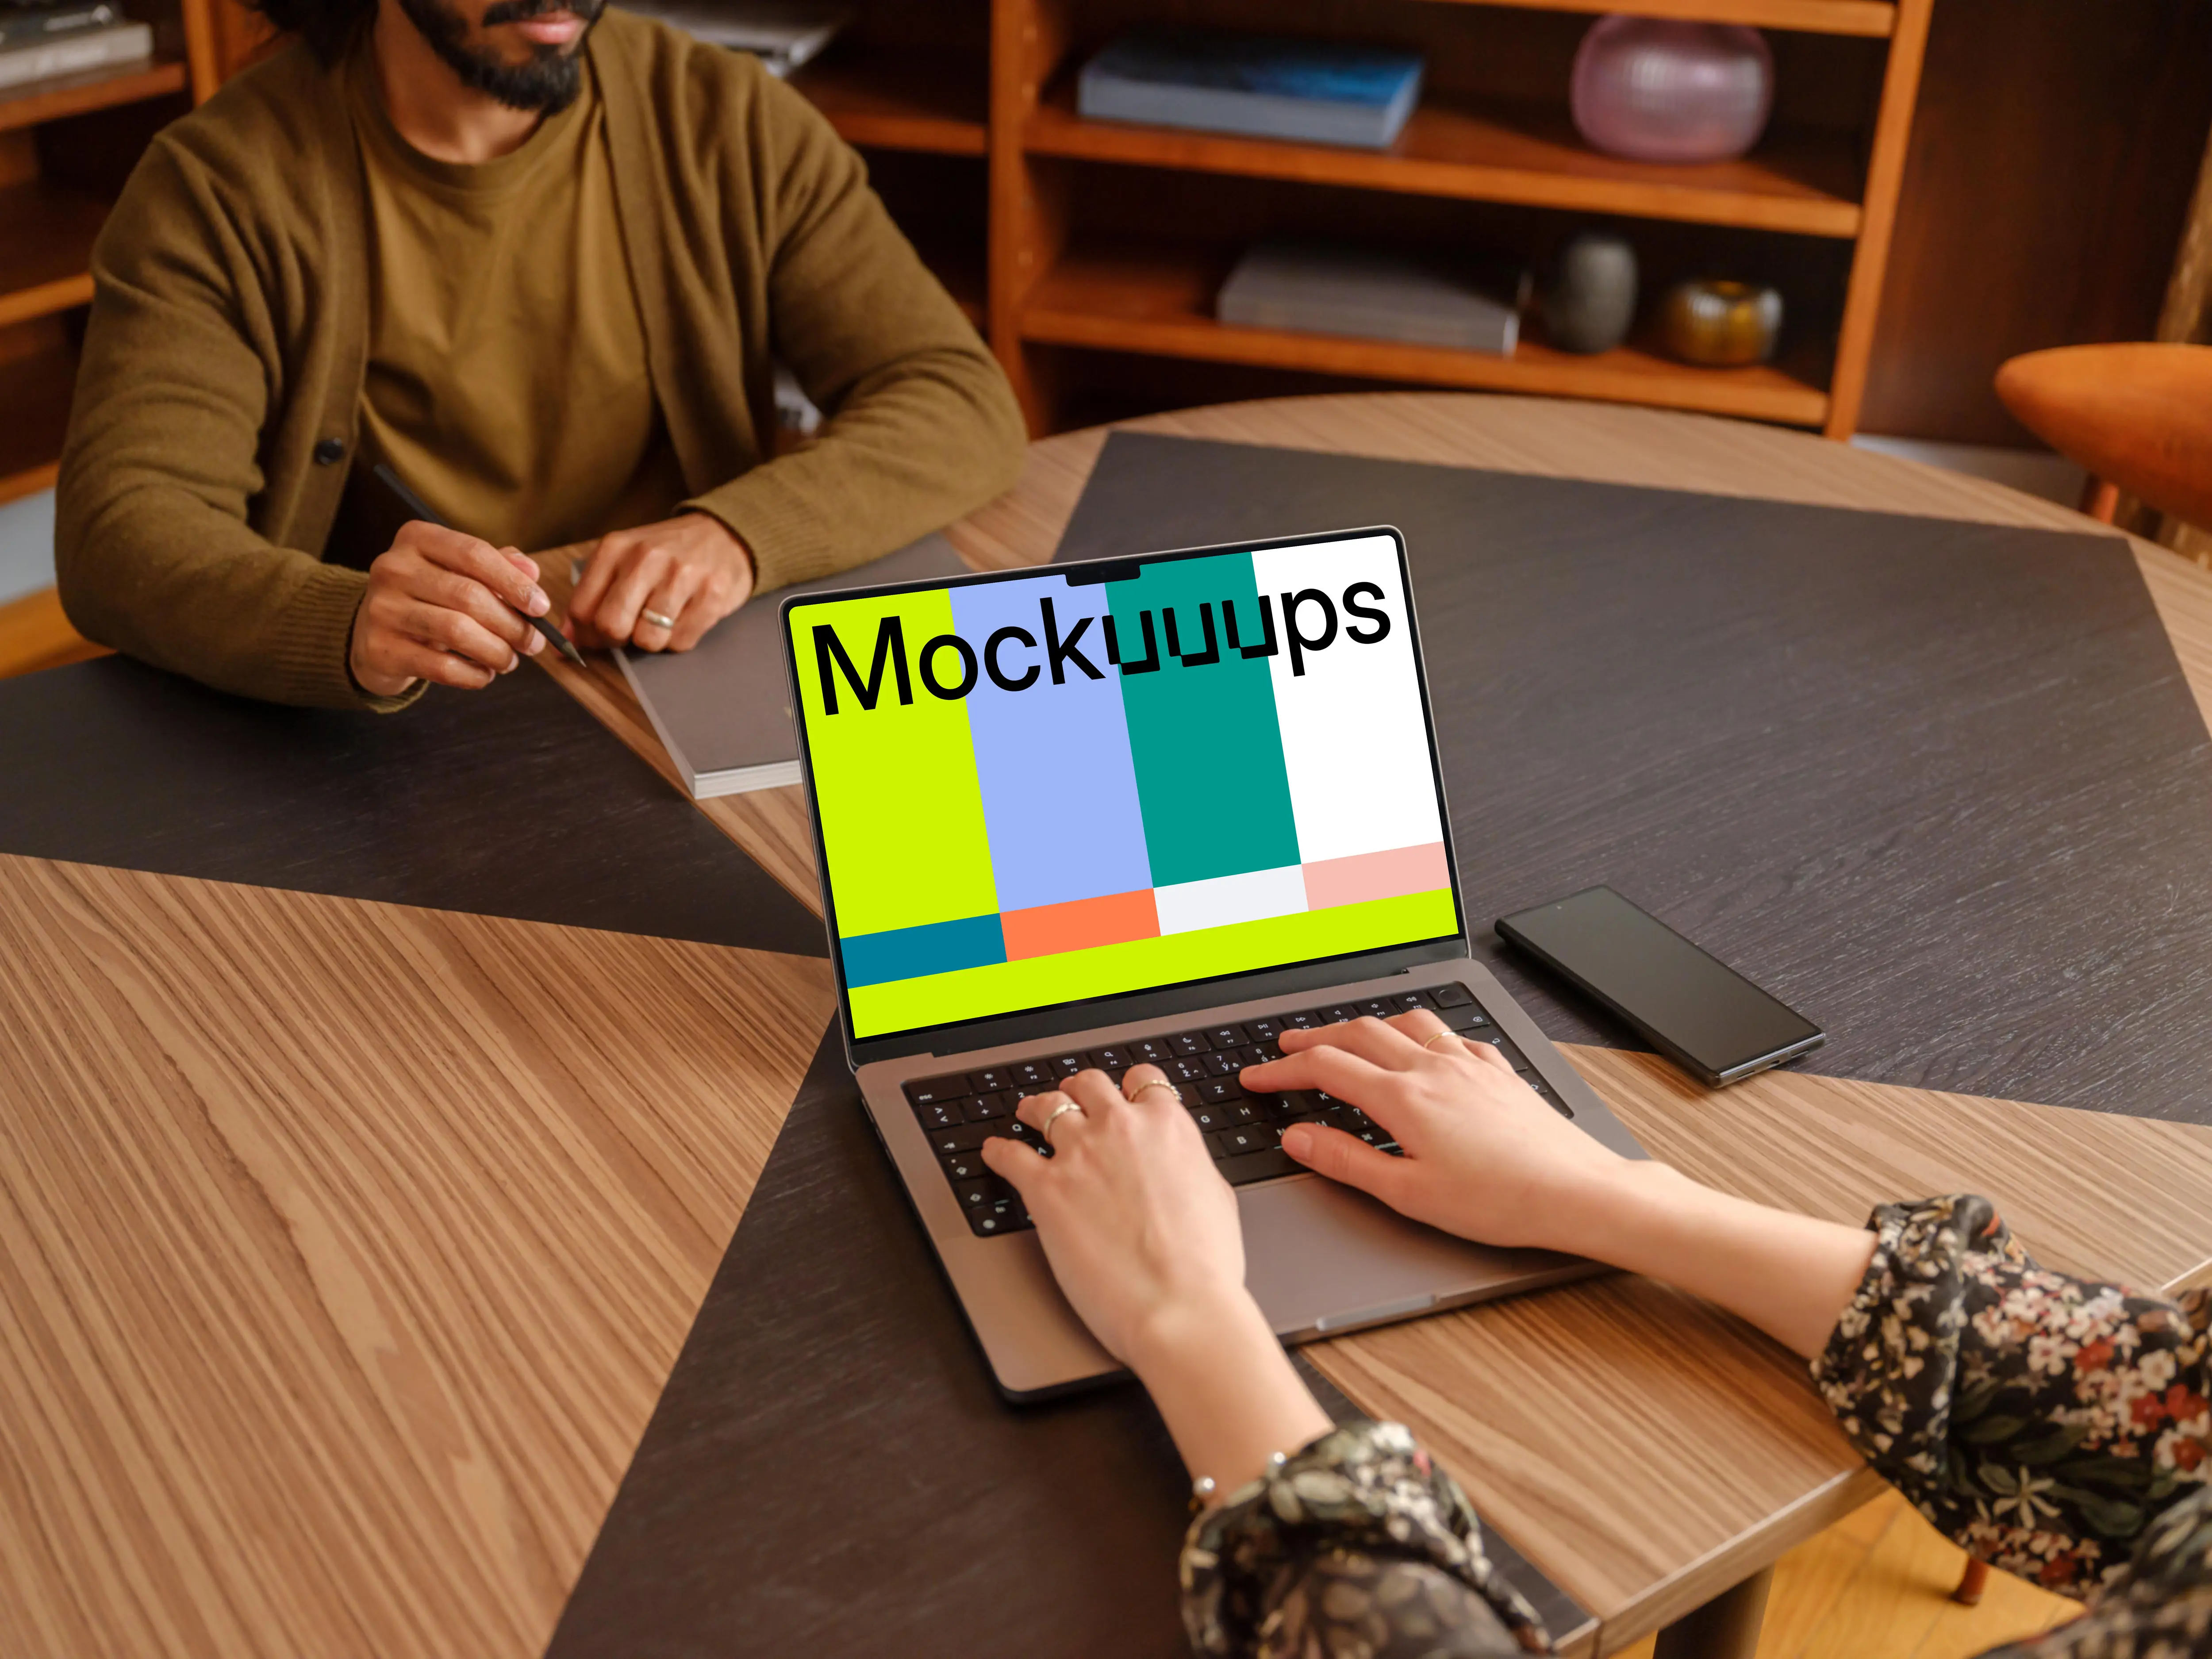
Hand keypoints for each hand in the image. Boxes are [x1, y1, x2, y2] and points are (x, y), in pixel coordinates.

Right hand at [349, 520, 548, 697]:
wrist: (371, 633)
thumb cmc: (427, 598)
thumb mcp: (457, 573)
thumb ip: (497, 566)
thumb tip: (532, 573)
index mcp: (416, 539)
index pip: (475, 554)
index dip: (514, 582)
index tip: (541, 607)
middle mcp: (393, 568)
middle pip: (470, 595)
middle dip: (513, 624)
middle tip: (533, 643)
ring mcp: (382, 608)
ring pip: (457, 631)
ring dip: (496, 651)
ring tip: (510, 660)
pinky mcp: (381, 649)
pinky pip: (441, 666)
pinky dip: (473, 675)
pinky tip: (484, 674)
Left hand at [566, 512, 754, 652]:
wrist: (724, 535)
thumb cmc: (668, 554)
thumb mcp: (624, 559)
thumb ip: (592, 595)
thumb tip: (566, 640)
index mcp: (615, 548)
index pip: (582, 609)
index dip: (586, 634)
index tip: (598, 636)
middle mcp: (646, 558)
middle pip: (611, 626)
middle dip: (619, 639)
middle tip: (632, 630)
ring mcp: (681, 575)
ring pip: (648, 640)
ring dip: (653, 641)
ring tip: (663, 621)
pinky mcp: (711, 594)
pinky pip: (681, 642)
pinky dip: (680, 640)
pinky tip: (685, 617)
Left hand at [983, 1065, 1331, 1497]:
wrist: (1178, 1305)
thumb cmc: (1205, 1265)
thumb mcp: (1215, 1196)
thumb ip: (1188, 1165)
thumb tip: (1178, 1163)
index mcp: (1168, 1127)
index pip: (1142, 1080)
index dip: (1127, 1087)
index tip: (1119, 1095)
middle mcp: (1122, 1128)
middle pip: (1089, 1085)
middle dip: (1078, 1092)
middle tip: (1070, 1102)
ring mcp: (1081, 1154)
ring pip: (1046, 1106)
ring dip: (1035, 1109)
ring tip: (1027, 1114)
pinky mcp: (1046, 1188)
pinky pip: (1009, 1154)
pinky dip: (998, 1152)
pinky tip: (995, 1154)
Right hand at [1245, 1011, 1878, 1357]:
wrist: (1577, 1192)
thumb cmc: (1500, 1202)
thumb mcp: (1409, 1194)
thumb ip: (1348, 1161)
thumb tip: (1299, 1138)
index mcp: (1403, 1097)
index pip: (1325, 1068)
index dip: (1281, 1071)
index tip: (1255, 1078)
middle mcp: (1433, 1068)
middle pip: (1359, 1032)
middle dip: (1314, 1037)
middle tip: (1286, 1048)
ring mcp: (1469, 1064)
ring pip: (1405, 1022)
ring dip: (1367, 1024)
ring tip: (1348, 1035)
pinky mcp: (1499, 1070)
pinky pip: (1450, 1034)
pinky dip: (1422, 1033)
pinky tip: (1425, 1049)